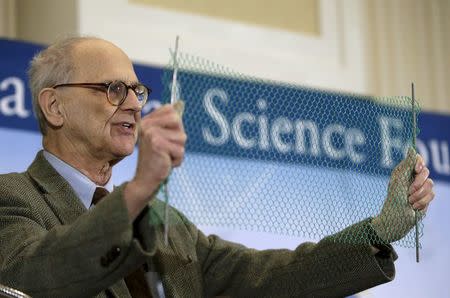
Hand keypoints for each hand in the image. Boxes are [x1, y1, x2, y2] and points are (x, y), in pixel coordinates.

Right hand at [124, 101, 185, 218]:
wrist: (145, 179)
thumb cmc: (157, 158)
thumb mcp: (163, 136)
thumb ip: (170, 120)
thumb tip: (180, 103)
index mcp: (147, 121)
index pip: (171, 109)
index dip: (175, 125)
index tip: (165, 136)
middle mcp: (146, 125)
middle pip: (178, 120)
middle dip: (178, 137)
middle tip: (167, 148)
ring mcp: (150, 134)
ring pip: (182, 137)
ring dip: (178, 150)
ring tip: (165, 156)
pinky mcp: (157, 145)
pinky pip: (180, 150)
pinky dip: (177, 160)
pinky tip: (165, 163)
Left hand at [371, 148, 434, 242]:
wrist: (397, 219)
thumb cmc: (394, 199)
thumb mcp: (399, 181)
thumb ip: (407, 165)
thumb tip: (411, 148)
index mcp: (403, 172)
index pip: (417, 160)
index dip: (419, 163)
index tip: (417, 169)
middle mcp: (412, 179)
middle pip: (426, 171)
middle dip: (419, 183)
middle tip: (409, 191)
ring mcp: (419, 188)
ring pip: (430, 184)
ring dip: (420, 194)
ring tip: (410, 201)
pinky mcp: (425, 198)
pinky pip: (432, 194)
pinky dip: (423, 201)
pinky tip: (414, 206)